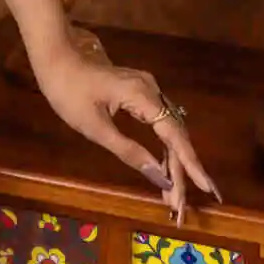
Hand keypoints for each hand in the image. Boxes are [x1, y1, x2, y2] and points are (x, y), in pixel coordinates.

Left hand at [36, 48, 219, 225]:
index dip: (191, 165)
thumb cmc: (68, 91)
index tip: (208, 190)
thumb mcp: (95, 128)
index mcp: (142, 97)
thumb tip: (160, 177)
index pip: (174, 137)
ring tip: (174, 197)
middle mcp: (152, 90)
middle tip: (180, 208)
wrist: (55, 55)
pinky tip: (164, 168)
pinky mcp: (139, 92)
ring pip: (168, 130)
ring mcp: (147, 89)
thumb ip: (129, 152)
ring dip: (173, 162)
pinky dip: (163, 147)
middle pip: (174, 136)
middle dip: (180, 172)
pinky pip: (159, 123)